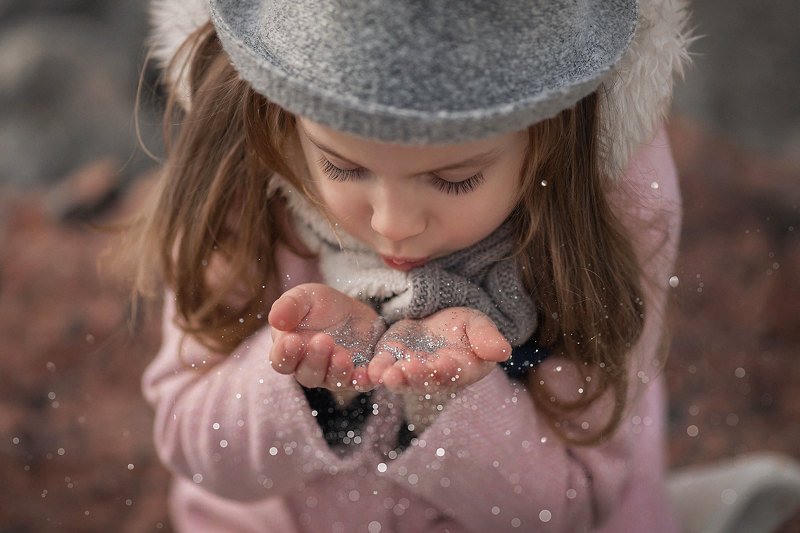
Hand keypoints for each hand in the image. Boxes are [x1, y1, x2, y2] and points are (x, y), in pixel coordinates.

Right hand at [268, 283, 385, 393]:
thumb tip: (275, 319)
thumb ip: (289, 306)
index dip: (285, 354)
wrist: (353, 310)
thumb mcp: (304, 297)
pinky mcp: (357, 376)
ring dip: (337, 370)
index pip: (281, 361)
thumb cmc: (319, 305)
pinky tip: (365, 374)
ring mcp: (333, 375)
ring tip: (342, 355)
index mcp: (290, 351)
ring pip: (332, 381)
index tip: (292, 340)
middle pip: (307, 375)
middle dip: (315, 359)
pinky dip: (362, 381)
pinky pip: (359, 384)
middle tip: (323, 340)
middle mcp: (309, 368)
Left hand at [367, 307, 509, 395]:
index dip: (447, 369)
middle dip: (414, 376)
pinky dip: (374, 371)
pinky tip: (369, 370)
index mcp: (460, 369)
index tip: (442, 363)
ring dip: (393, 378)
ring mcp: (410, 371)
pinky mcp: (390, 360)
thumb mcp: (478, 325)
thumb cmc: (464, 326)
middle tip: (404, 371)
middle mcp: (434, 376)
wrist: (438, 319)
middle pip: (424, 380)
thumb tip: (503, 352)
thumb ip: (487, 338)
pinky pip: (381, 369)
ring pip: (401, 379)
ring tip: (384, 373)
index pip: (454, 373)